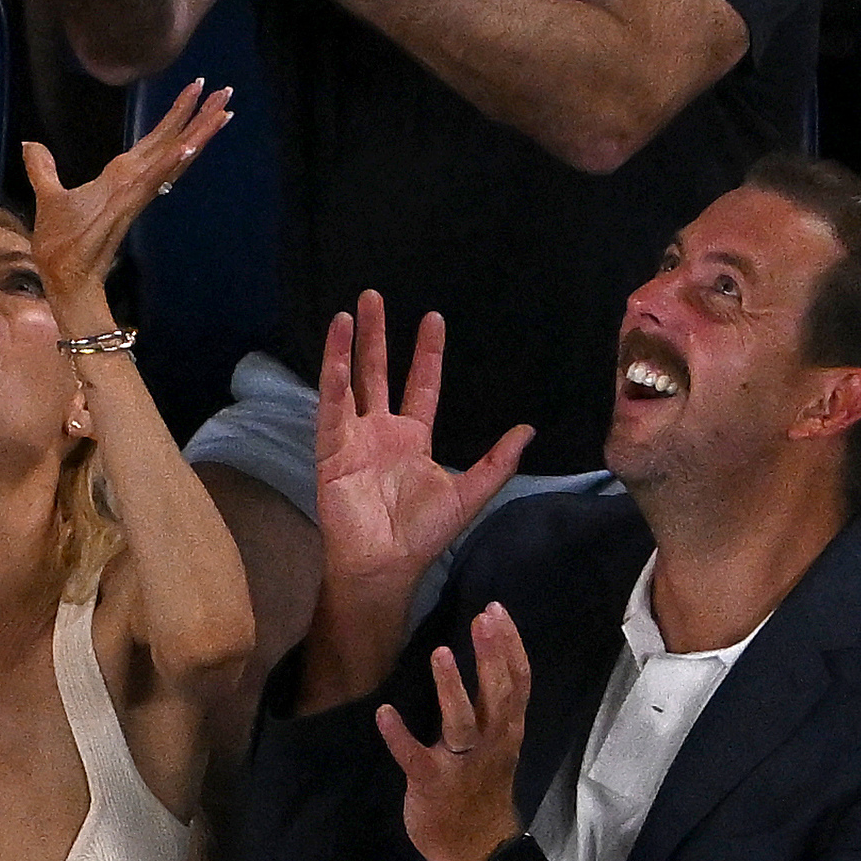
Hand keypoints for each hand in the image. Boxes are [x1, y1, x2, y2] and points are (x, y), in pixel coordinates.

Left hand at [24, 77, 230, 299]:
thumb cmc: (61, 242)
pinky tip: (187, 148)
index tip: (197, 88)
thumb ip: (42, 169)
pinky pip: (153, 182)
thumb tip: (30, 144)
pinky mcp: (127, 207)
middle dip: (198, 116)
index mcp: (121, 175)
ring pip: (172, 157)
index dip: (176, 114)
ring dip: (197, 134)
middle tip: (226, 91)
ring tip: (222, 110)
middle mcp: (135, 181)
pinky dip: (169, 165)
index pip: (155, 139)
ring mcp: (135, 193)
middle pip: (173, 142)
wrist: (63, 276)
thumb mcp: (49, 196)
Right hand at [313, 292, 531, 590]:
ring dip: (348, 347)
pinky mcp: (332, 448)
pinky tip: (335, 349)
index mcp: (413, 438)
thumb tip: (528, 429)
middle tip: (373, 297)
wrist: (385, 564)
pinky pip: (332, 406)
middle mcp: (382, 430)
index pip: (421, 385)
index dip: (426, 353)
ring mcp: (354, 437)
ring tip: (348, 311)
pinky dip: (332, 377)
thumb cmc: (423, 535)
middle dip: (377, 336)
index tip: (432, 318)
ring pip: (351, 381)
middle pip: (379, 372)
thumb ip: (496, 462)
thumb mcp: (468, 494)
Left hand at [377, 603, 531, 860]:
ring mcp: (461, 765)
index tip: (497, 611)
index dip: (510, 646)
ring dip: (452, 688)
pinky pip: (415, 757)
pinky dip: (399, 736)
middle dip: (491, 655)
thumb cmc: (482, 790)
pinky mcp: (432, 783)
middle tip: (483, 617)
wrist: (478, 851)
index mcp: (506, 731)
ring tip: (440, 653)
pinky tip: (384, 713)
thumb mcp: (501, 745)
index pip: (518, 683)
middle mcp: (490, 743)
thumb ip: (495, 707)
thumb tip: (489, 658)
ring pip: (462, 722)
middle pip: (498, 694)